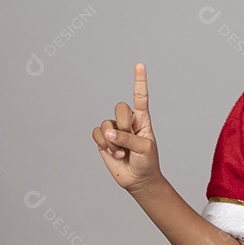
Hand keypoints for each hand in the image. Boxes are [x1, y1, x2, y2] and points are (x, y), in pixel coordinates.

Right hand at [92, 63, 162, 195]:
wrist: (138, 180)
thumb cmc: (147, 162)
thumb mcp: (144, 148)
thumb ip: (127, 137)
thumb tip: (108, 132)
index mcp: (142, 119)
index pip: (140, 97)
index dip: (139, 81)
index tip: (139, 65)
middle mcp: (127, 121)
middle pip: (119, 107)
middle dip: (123, 124)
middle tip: (129, 140)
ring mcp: (114, 130)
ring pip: (106, 123)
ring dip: (113, 140)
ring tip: (122, 152)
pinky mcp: (103, 140)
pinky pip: (97, 133)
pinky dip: (104, 144)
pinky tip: (113, 153)